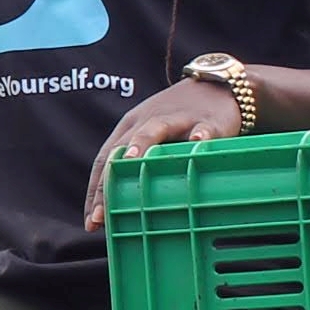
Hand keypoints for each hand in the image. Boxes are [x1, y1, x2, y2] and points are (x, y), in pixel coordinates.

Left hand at [83, 79, 241, 229]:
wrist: (217, 87)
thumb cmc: (179, 120)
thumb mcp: (151, 138)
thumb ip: (138, 166)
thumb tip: (124, 209)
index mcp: (129, 128)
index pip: (103, 160)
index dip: (95, 191)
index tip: (91, 223)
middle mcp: (146, 122)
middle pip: (120, 151)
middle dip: (107, 184)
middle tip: (100, 216)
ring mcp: (176, 119)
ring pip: (154, 131)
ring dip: (141, 145)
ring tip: (131, 161)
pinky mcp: (206, 120)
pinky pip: (202, 129)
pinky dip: (199, 136)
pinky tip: (197, 143)